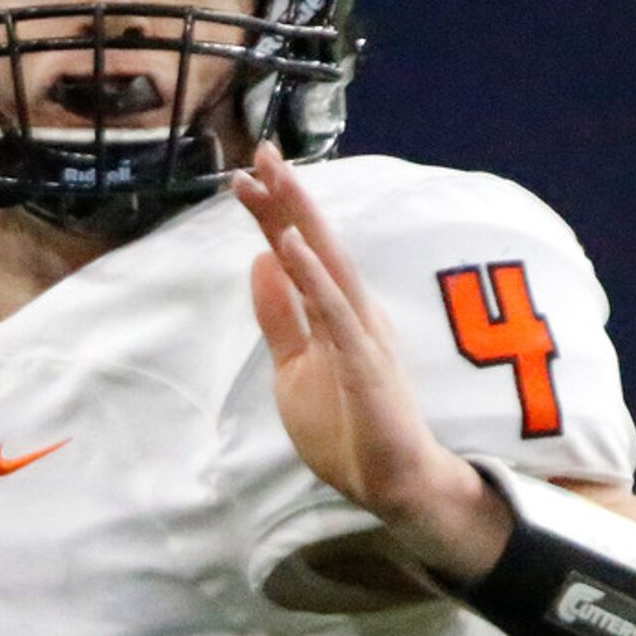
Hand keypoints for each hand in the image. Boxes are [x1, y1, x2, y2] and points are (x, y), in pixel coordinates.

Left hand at [234, 143, 511, 582]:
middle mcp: (353, 312)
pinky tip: (289, 246)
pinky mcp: (365, 364)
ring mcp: (362, 335)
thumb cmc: (350, 429)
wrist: (391, 484)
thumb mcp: (295, 369)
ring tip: (273, 180)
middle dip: (288, 197)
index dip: (273, 214)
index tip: (244, 177)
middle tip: (261, 151)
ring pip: (327, 265)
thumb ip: (282, 317)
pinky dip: (312, 277)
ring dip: (298, 221)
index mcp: (337, 312)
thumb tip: (261, 261)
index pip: (299, 254)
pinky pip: (334, 313)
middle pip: (315, 245)